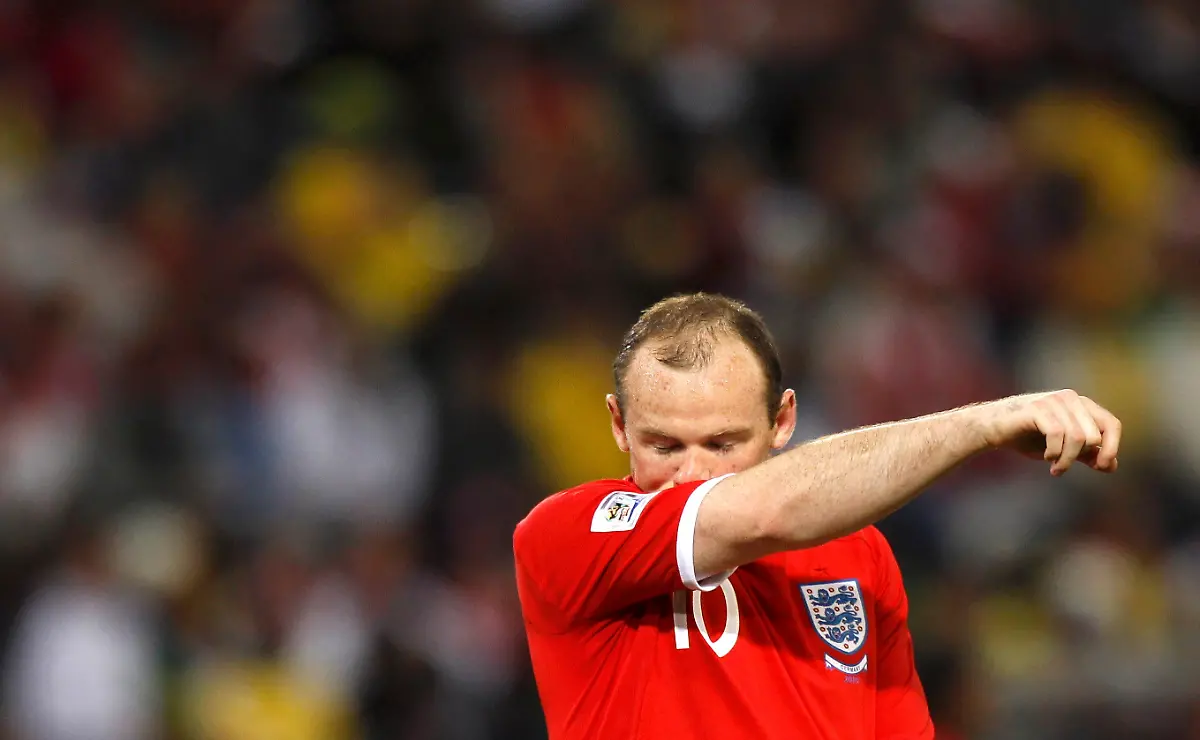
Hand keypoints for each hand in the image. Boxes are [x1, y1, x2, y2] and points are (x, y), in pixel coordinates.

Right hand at [972, 390, 1121, 475]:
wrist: (992, 428)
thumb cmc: (1027, 436)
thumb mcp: (1063, 448)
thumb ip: (1086, 454)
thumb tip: (1111, 465)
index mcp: (1081, 404)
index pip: (1112, 424)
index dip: (1112, 448)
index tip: (1101, 467)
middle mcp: (1070, 398)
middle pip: (1094, 435)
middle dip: (1081, 458)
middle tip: (1063, 468)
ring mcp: (1054, 401)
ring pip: (1078, 438)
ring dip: (1067, 460)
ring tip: (1056, 468)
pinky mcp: (1037, 409)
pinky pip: (1058, 435)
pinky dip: (1055, 453)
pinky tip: (1047, 458)